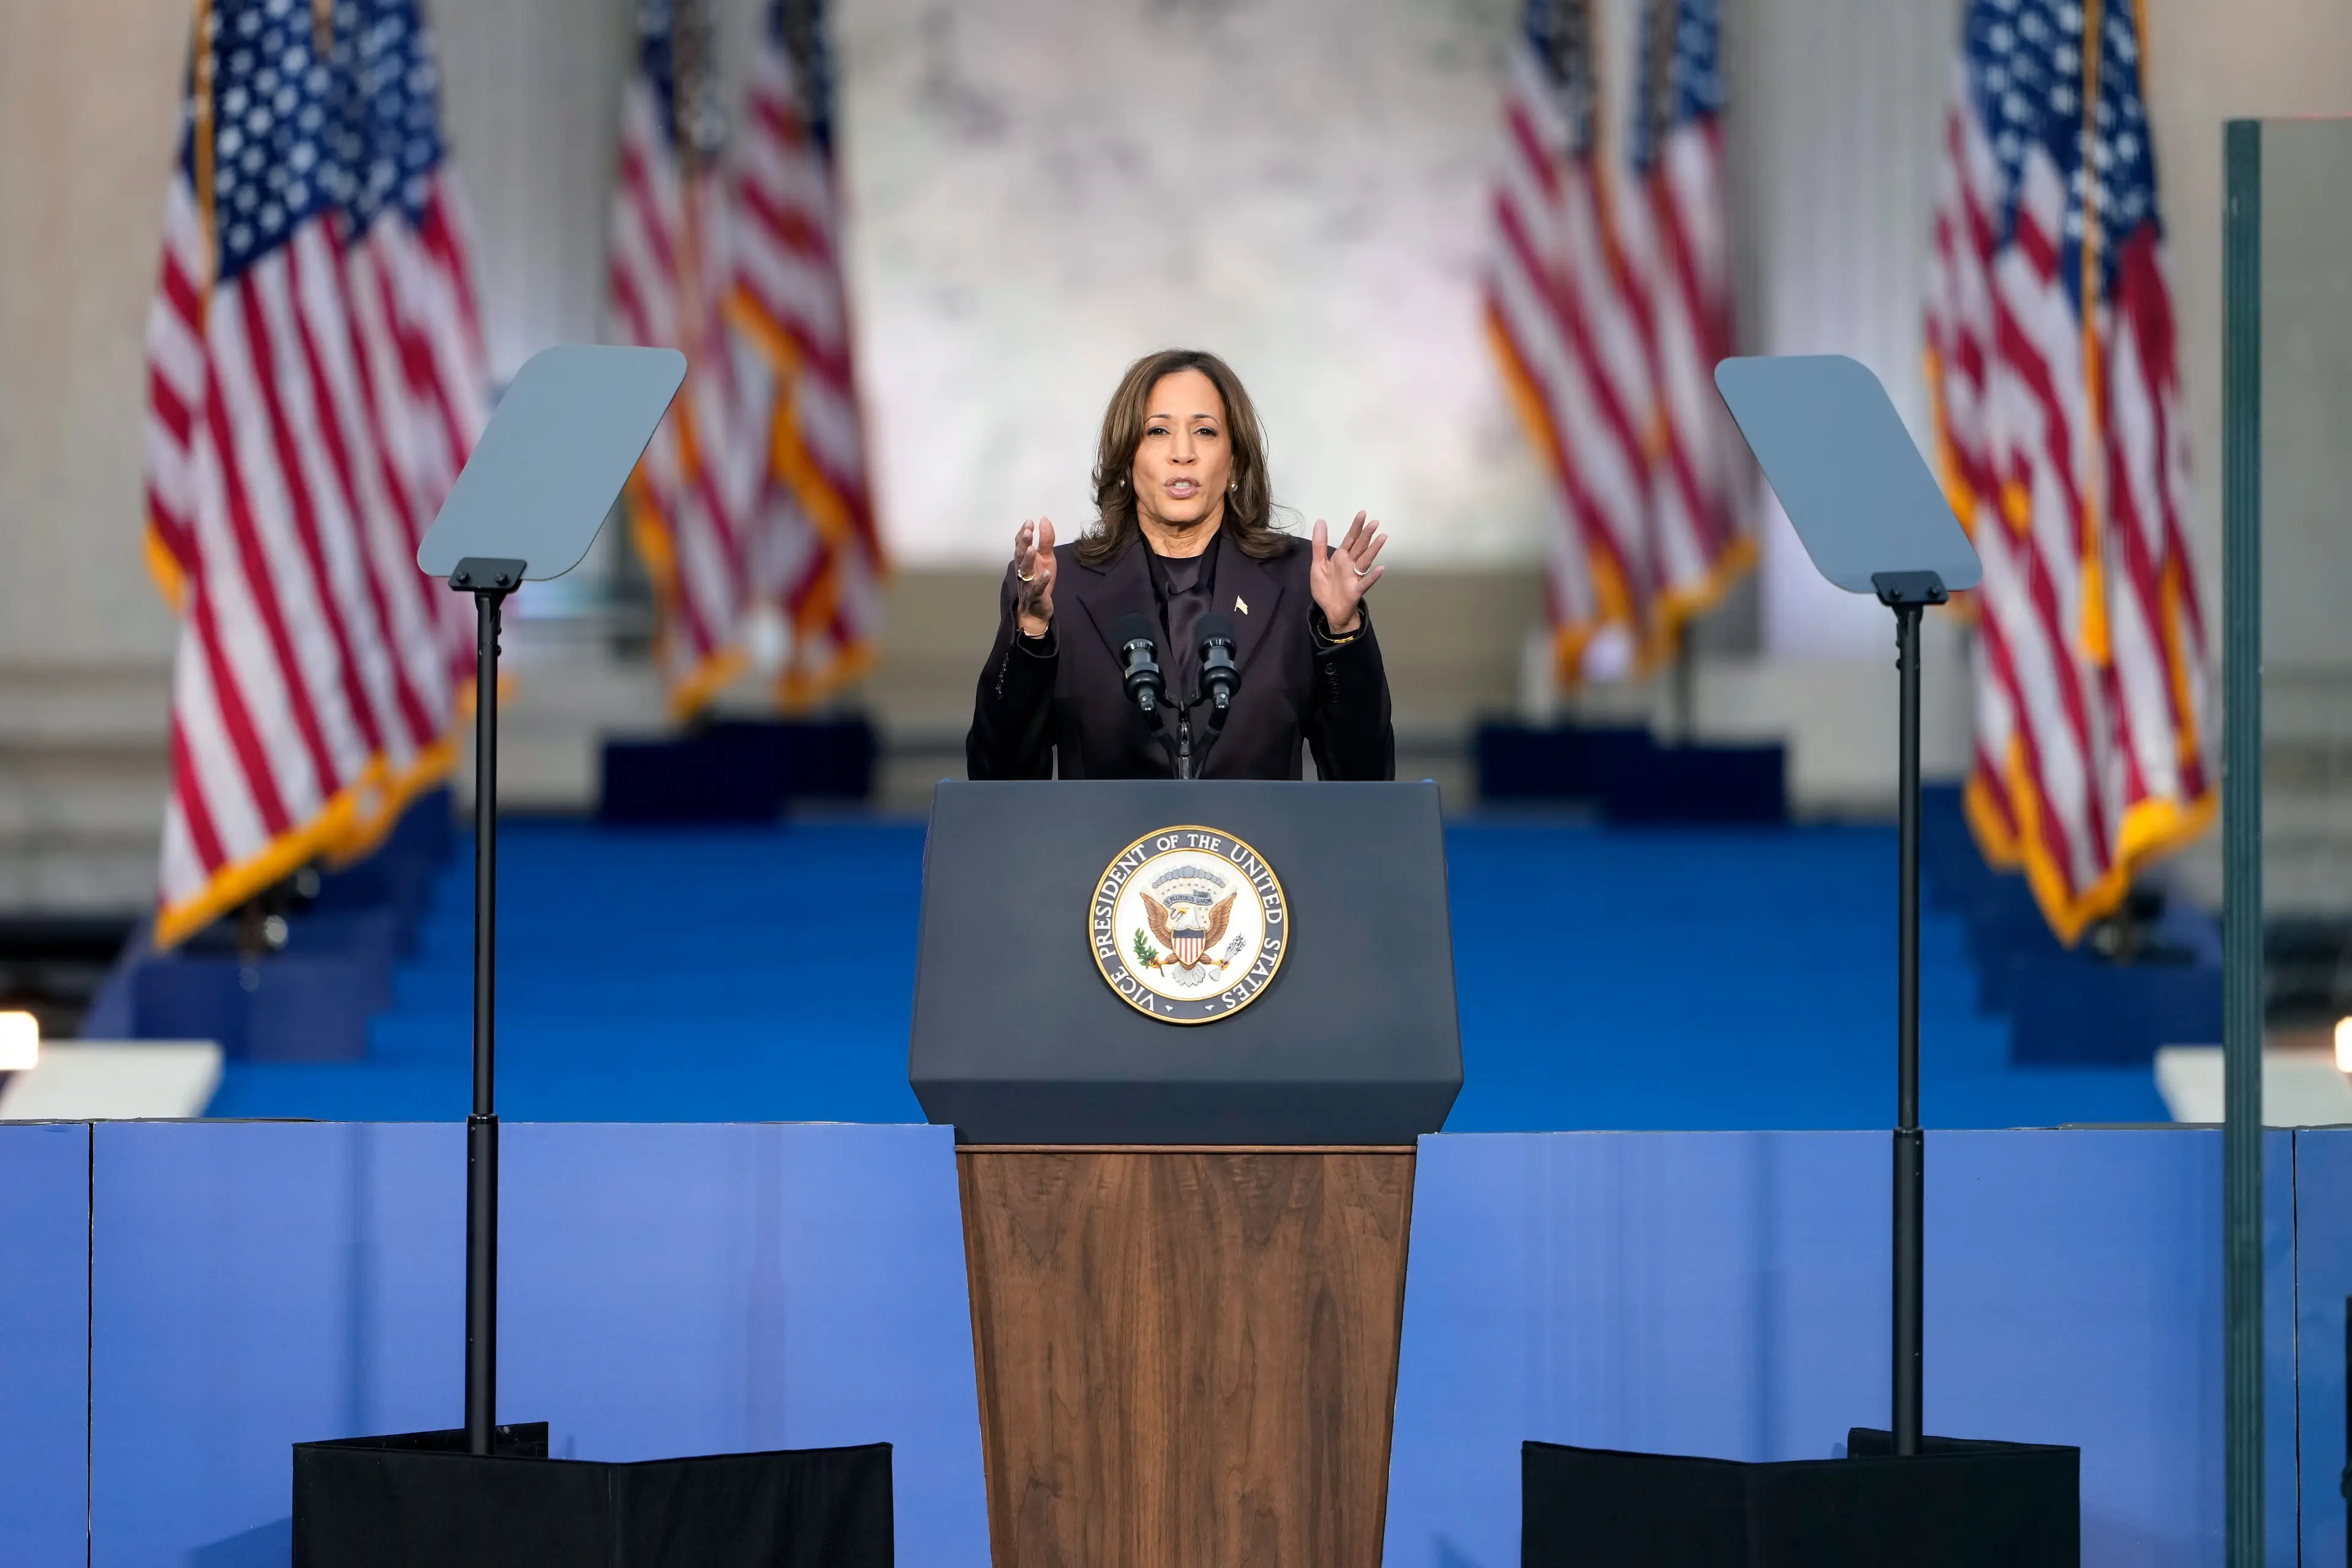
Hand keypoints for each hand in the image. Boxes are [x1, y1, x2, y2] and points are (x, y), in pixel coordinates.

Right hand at [1012, 518, 1056, 637]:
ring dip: (1028, 560)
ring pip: (1025, 570)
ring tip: (1032, 549)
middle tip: (1027, 531)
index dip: (1023, 533)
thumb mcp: (1046, 558)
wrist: (1036, 609)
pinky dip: (1041, 582)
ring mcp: (1028, 583)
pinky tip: (1045, 574)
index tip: (1029, 522)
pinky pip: (1037, 588)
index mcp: (1024, 560)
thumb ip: (1046, 540)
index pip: (1020, 544)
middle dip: (1023, 543)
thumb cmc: (1040, 580)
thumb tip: (1044, 520)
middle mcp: (1023, 570)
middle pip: (1020, 555)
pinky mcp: (1035, 596)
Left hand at [1309, 512, 1385, 634]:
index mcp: (1341, 557)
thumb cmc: (1326, 588)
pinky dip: (1373, 576)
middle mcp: (1350, 565)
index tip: (1362, 514)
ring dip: (1373, 550)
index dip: (1355, 527)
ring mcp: (1354, 577)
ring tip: (1382, 538)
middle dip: (1366, 535)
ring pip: (1365, 561)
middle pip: (1359, 547)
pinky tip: (1381, 569)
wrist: (1330, 610)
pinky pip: (1365, 582)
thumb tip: (1320, 521)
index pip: (1350, 539)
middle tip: (1375, 522)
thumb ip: (1319, 544)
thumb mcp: (1317, 564)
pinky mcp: (1356, 590)